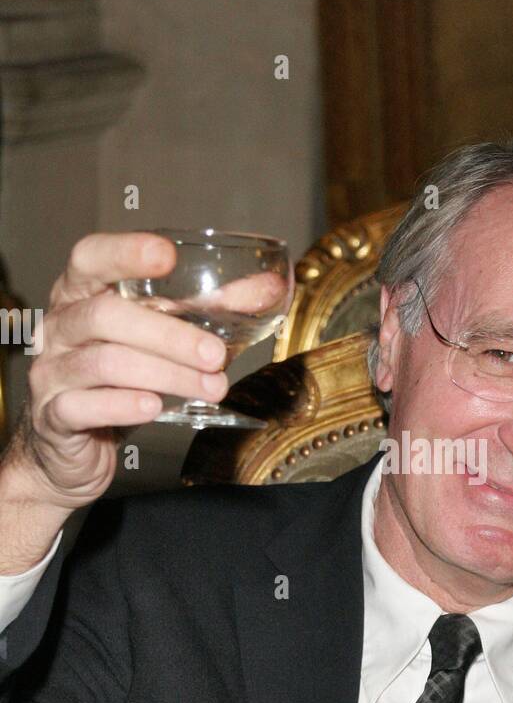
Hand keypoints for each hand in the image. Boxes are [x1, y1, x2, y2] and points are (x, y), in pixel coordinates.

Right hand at [1, 232, 229, 513]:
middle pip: (106, 315)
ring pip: (103, 363)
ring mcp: (52, 370)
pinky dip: (123, 405)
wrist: (72, 450)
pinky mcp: (53, 415)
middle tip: (216, 356)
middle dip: (169, 334)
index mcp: (82, 294)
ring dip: (164, 374)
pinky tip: (155, 407)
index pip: (90, 257)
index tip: (167, 257)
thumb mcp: (161, 341)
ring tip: (210, 387)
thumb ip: (208, 311)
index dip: (124, 252)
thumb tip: (270, 289)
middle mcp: (60, 327)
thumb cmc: (119, 382)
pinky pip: (83, 406)